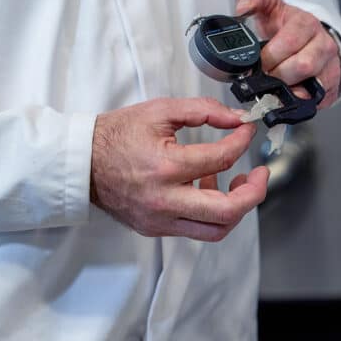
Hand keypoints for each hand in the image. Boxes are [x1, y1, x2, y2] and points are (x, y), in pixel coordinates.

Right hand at [91, 97, 269, 241]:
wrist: (80, 163)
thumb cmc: (116, 135)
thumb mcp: (159, 111)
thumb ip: (203, 110)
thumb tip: (236, 119)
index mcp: (164, 167)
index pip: (220, 159)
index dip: (242, 142)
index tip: (247, 131)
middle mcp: (164, 201)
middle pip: (227, 211)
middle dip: (254, 192)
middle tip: (260, 173)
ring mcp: (159, 220)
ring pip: (216, 229)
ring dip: (236, 206)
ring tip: (236, 180)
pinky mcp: (156, 229)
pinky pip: (197, 228)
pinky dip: (212, 211)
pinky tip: (208, 185)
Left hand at [235, 0, 340, 106]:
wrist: (309, 38)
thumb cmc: (286, 25)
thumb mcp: (269, 4)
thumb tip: (242, 7)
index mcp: (307, 23)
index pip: (289, 42)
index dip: (269, 56)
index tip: (258, 61)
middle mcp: (324, 45)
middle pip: (302, 66)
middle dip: (277, 75)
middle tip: (264, 75)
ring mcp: (331, 67)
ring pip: (311, 86)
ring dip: (287, 90)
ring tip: (274, 85)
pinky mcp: (332, 86)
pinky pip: (316, 101)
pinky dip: (298, 102)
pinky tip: (287, 94)